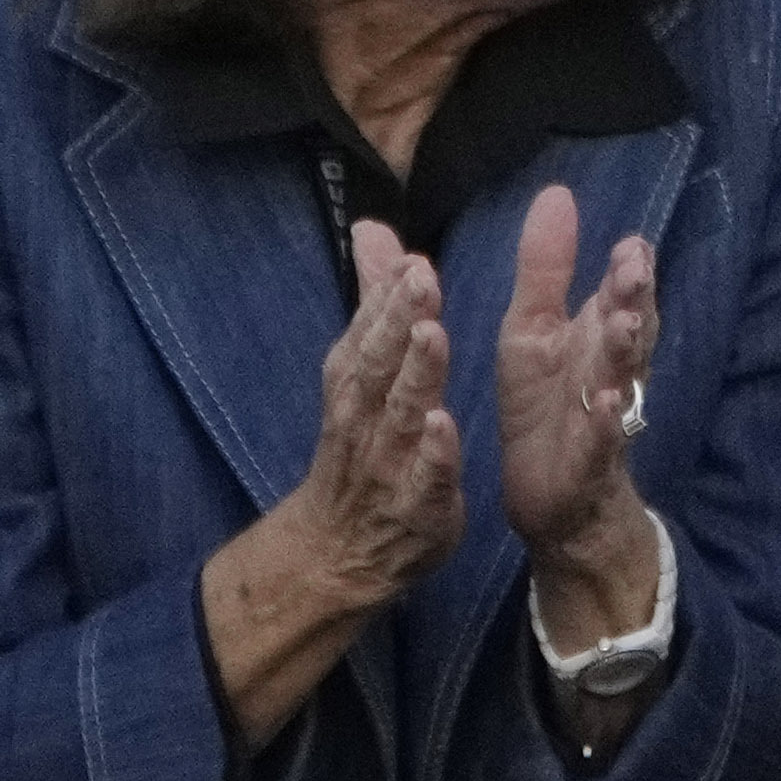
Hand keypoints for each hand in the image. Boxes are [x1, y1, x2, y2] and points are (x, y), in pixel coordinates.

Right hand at [277, 222, 469, 615]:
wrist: (337, 552)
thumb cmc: (360, 446)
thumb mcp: (362, 371)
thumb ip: (374, 301)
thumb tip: (372, 228)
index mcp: (355, 384)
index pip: (367, 334)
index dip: (386, 299)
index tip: (411, 261)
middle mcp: (366, 420)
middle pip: (381, 366)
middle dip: (399, 323)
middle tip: (424, 279)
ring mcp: (390, 466)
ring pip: (403, 416)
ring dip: (417, 376)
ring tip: (433, 334)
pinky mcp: (418, 509)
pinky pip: (426, 481)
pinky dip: (432, 456)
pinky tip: (444, 427)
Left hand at [486, 184, 661, 550]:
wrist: (550, 496)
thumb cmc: (544, 402)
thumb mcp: (533, 328)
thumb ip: (546, 267)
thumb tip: (557, 192)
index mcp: (597, 332)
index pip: (623, 292)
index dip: (630, 270)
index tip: (632, 244)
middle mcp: (611, 367)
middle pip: (631, 327)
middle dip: (634, 301)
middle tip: (634, 272)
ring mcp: (605, 414)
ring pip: (621, 377)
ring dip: (625, 352)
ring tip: (624, 325)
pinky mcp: (588, 462)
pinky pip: (601, 441)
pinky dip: (606, 424)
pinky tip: (604, 404)